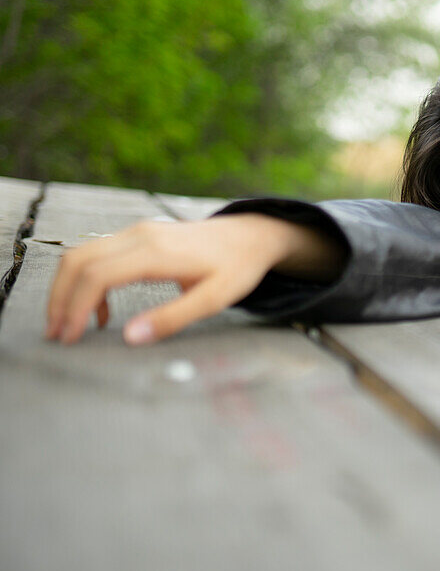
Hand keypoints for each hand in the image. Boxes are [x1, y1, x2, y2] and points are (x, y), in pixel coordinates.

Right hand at [45, 213, 338, 345]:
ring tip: (70, 327)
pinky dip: (88, 282)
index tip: (70, 338)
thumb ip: (173, 318)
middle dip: (60, 299)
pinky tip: (102, 313)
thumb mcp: (214, 299)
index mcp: (157, 252)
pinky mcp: (139, 236)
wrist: (251, 236)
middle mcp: (140, 236)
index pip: (98, 276)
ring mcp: (138, 232)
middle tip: (57, 335)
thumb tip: (131, 337)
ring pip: (83, 255)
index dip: (76, 308)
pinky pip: (99, 255)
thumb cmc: (238, 268)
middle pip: (79, 261)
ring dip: (69, 290)